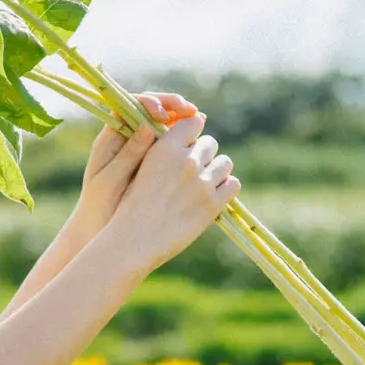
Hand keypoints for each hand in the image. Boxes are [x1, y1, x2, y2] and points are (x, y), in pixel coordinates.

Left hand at [72, 90, 199, 237]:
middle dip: (174, 107)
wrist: (99, 228)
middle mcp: (128, 137)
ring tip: (200, 121)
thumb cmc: (99, 206)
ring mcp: (144, 147)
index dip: (151, 103)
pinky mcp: (156, 161)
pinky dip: (186, 140)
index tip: (164, 113)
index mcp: (112, 137)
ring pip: (165, 124)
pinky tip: (198, 142)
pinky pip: (172, 143)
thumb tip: (148, 126)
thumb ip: (128, 154)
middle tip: (192, 111)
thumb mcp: (112, 180)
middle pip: (153, 110)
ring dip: (183, 120)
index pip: (132, 106)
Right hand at [106, 108, 239, 274]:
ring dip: (216, 171)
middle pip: (209, 143)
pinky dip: (225, 190)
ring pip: (225, 162)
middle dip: (202, 156)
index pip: (193, 122)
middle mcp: (186, 161)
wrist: (133, 242)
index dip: (191, 134)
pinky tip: (211, 199)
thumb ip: (164, 151)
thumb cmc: (131, 207)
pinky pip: (233, 185)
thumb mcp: (140, 169)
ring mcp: (202, 183)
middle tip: (190, 174)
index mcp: (165, 149)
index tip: (185, 147)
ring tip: (202, 186)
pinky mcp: (213, 205)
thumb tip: (188, 134)